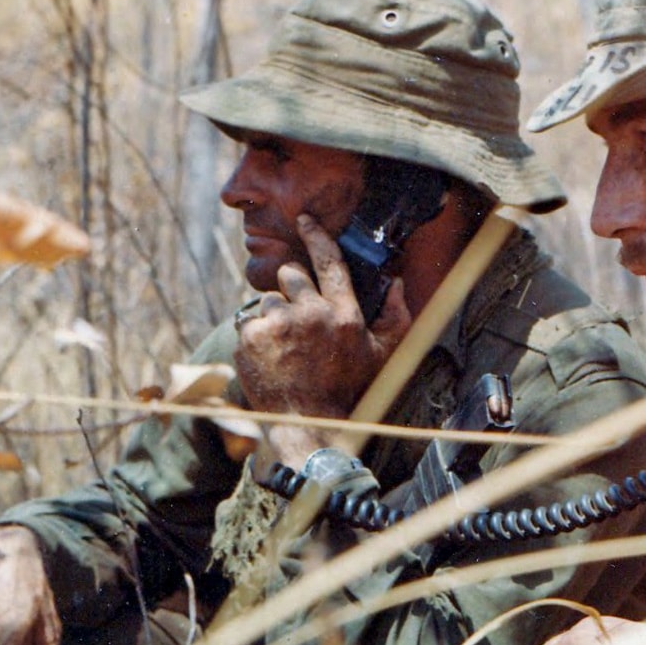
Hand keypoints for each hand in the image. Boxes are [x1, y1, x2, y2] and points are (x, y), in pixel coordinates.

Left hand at [234, 213, 410, 450]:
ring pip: (267, 301)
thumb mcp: (381, 356)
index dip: (316, 236)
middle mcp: (312, 313)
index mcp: (344, 314)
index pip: (330, 262)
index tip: (304, 220)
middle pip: (290, 275)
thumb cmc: (346, 391)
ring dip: (272, 318)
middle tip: (295, 321)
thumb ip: (396, 317)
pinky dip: (254, 338)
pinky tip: (268, 360)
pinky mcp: (252, 337)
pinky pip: (248, 323)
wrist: (308, 425)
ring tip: (284, 350)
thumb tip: (397, 281)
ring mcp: (279, 324)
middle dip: (290, 289)